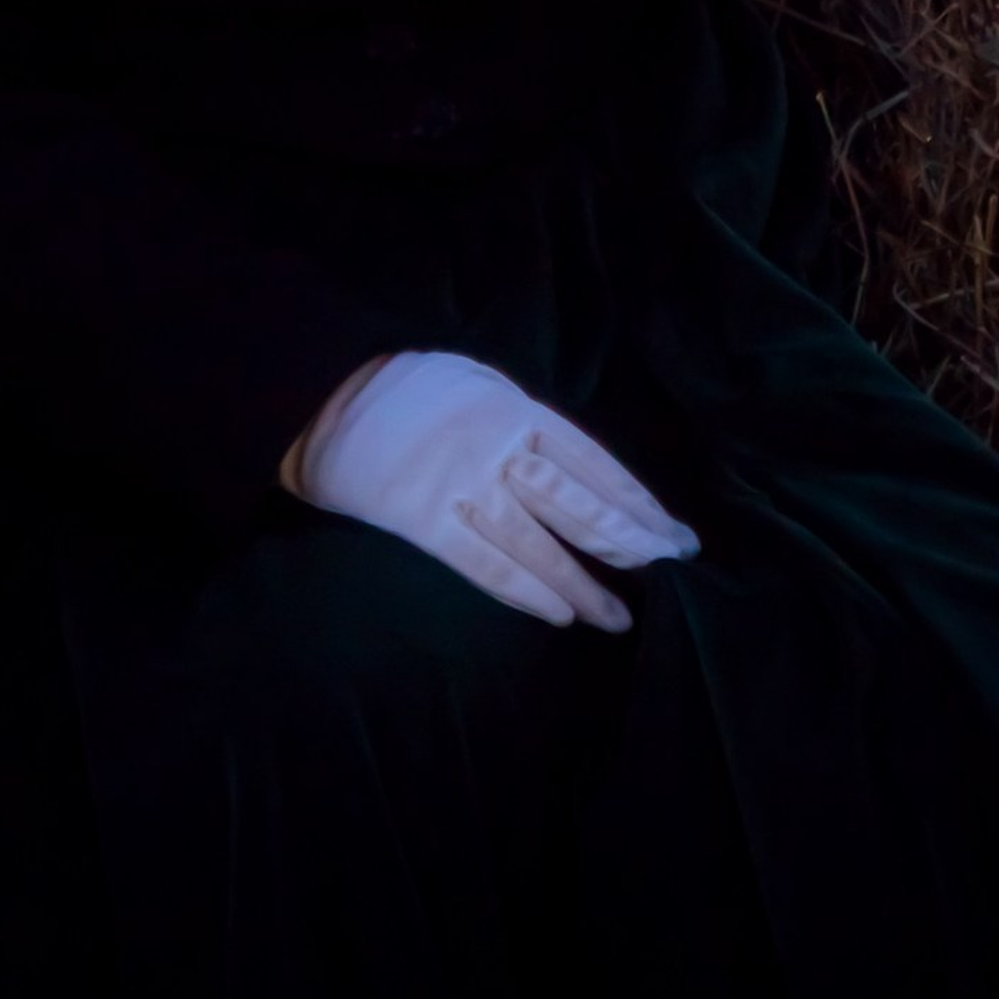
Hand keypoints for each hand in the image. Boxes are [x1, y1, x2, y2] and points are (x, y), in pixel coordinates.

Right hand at [285, 349, 698, 630]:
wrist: (326, 393)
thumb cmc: (410, 387)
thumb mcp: (478, 382)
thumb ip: (524, 421)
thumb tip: (576, 467)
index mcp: (516, 408)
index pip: (594, 462)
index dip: (636, 499)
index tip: (672, 531)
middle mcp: (499, 448)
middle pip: (576, 503)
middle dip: (628, 538)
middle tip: (669, 568)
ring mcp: (461, 486)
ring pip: (538, 542)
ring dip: (583, 583)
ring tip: (618, 616)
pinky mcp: (424, 519)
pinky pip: (483, 563)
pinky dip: (525, 591)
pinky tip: (560, 613)